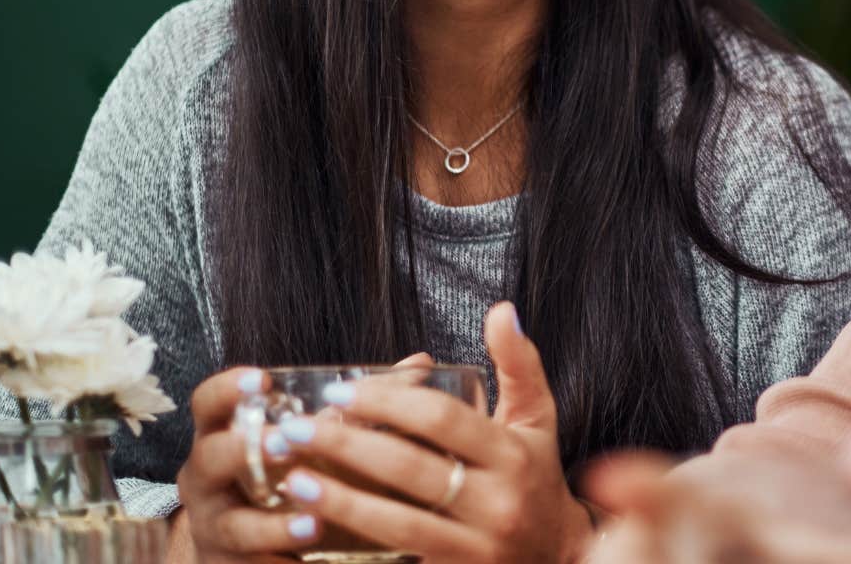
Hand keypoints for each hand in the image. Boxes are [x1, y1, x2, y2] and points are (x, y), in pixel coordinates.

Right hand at [174, 365, 328, 561]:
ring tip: (313, 525)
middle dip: (245, 450)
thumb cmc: (278, 478)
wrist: (246, 548)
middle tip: (287, 444)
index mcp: (220, 437)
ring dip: (273, 526)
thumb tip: (412, 368)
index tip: (260, 378)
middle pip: (210, 459)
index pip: (206, 405)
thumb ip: (341, 413)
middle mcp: (206, 480)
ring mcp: (212, 525)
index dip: (226, 389)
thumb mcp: (297, 443)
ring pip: (233, 526)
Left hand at [261, 302, 591, 562]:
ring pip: (398, 523)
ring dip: (341, 501)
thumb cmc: (536, 477)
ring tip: (294, 479)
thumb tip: (503, 311)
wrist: (555, 557)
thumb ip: (519, 364)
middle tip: (298, 429)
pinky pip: (398, 556)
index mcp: (512, 455)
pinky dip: (355, 541)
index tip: (342, 391)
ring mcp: (474, 547)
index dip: (388, 402)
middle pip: (412, 470)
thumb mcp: (537, 418)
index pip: (443, 420)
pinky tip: (317, 527)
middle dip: (349, 447)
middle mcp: (497, 503)